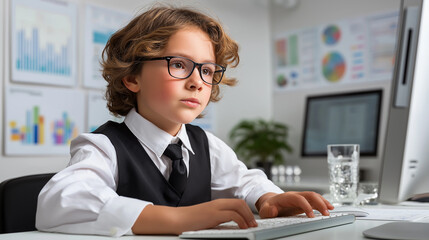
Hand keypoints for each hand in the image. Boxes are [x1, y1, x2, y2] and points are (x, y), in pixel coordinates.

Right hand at [132, 199, 257, 234]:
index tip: (251, 221)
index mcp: (217, 204)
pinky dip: (241, 220)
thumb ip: (217, 219)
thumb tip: (229, 226)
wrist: (176, 219)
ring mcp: (216, 208)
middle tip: (254, 224)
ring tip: (251, 226)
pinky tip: (242, 227)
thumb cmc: (189, 222)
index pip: (237, 203)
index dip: (246, 211)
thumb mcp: (207, 219)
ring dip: (248, 216)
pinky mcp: (213, 214)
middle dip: (250, 213)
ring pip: (238, 206)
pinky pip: (232, 214)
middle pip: (240, 203)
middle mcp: (218, 204)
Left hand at [256, 192, 333, 218]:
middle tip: (326, 213)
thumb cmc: (268, 207)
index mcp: (286, 197)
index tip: (312, 216)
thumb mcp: (264, 210)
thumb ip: (267, 210)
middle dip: (319, 203)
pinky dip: (322, 203)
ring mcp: (300, 197)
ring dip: (323, 202)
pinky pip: (314, 201)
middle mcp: (295, 195)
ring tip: (330, 210)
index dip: (306, 206)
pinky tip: (328, 209)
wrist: (269, 203)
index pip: (299, 198)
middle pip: (309, 195)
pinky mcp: (303, 202)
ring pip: (314, 196)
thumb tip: (272, 210)